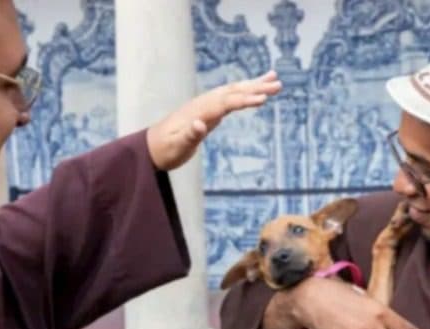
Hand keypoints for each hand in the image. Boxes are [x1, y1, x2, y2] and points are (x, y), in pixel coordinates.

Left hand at [146, 70, 281, 170]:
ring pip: (233, 90)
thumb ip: (189, 135)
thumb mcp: (176, 146)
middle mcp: (203, 104)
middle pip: (233, 91)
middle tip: (278, 84)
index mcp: (198, 112)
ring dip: (253, 84)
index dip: (244, 100)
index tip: (263, 99)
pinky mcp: (208, 110)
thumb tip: (200, 124)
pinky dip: (244, 91)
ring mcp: (206, 105)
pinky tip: (255, 90)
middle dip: (255, 87)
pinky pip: (230, 97)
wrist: (152, 147)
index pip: (226, 103)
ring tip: (274, 78)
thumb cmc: (165, 149)